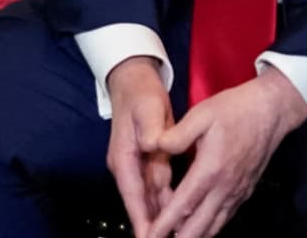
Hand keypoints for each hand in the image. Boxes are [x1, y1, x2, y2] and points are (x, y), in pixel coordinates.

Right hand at [106, 56, 175, 237]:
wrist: (134, 82)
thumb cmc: (140, 95)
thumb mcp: (147, 108)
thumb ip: (149, 128)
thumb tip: (152, 145)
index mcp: (124, 157)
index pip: (132, 194)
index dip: (141, 218)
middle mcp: (128, 167)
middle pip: (141, 204)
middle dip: (152, 227)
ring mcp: (138, 167)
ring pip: (151, 200)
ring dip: (162, 219)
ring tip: (179, 235)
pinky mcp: (149, 164)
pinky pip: (159, 190)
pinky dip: (169, 204)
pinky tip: (182, 217)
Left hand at [149, 69, 306, 237]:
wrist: (271, 111)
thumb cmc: (234, 110)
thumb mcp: (201, 114)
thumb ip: (178, 134)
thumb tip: (155, 146)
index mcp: (211, 169)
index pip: (184, 204)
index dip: (166, 223)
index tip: (151, 234)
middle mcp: (225, 187)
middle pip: (200, 224)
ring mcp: (237, 192)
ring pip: (214, 225)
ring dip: (195, 237)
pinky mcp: (244, 191)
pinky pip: (225, 217)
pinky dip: (211, 229)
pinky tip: (200, 231)